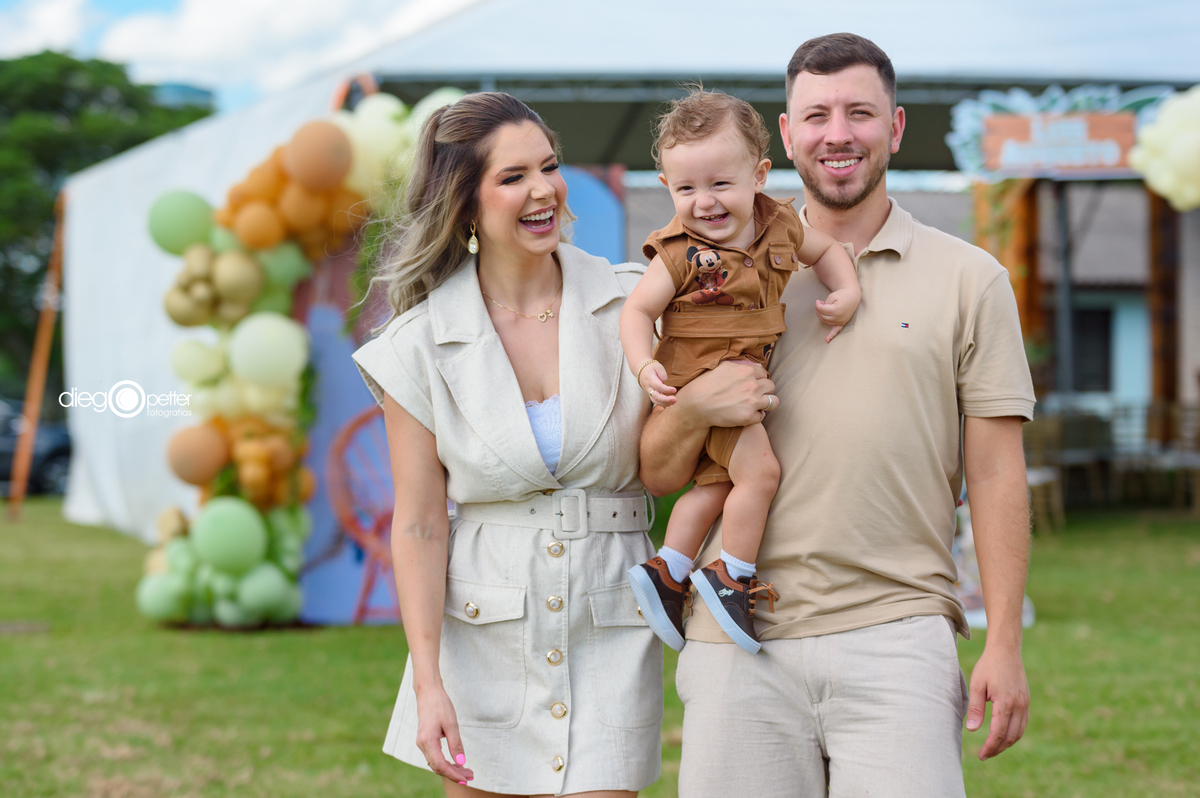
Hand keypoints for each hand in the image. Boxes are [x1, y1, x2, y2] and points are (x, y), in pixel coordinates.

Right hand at [414, 685, 474, 783]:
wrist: (428, 692)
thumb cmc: (440, 705)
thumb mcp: (451, 724)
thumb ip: (456, 744)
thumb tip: (461, 762)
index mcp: (428, 741)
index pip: (440, 765)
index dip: (453, 774)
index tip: (466, 779)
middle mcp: (422, 744)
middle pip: (437, 767)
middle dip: (454, 774)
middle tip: (470, 776)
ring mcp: (422, 743)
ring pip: (436, 763)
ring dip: (450, 769)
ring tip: (466, 771)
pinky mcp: (424, 740)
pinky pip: (434, 756)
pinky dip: (445, 762)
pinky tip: (456, 763)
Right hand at [639, 361, 676, 406]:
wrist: (642, 370)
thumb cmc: (651, 368)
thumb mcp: (657, 366)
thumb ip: (662, 374)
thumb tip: (665, 382)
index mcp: (650, 379)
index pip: (658, 386)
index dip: (666, 389)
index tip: (674, 390)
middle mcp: (648, 387)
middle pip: (656, 396)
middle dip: (665, 400)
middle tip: (675, 400)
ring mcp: (648, 392)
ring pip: (655, 401)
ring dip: (664, 403)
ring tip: (674, 402)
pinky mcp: (651, 394)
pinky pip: (655, 401)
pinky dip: (662, 403)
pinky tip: (670, 403)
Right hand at [677, 359, 775, 427]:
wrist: (696, 404)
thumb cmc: (706, 384)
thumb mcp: (723, 366)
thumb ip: (740, 365)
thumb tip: (754, 365)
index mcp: (747, 371)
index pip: (764, 373)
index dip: (758, 379)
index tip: (752, 384)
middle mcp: (752, 385)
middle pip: (771, 386)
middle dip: (764, 390)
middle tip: (754, 395)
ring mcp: (752, 402)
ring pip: (773, 402)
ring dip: (766, 403)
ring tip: (757, 405)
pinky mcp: (748, 417)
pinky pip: (761, 416)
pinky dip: (756, 416)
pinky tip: (747, 414)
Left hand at [816, 287, 860, 341]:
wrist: (852, 296)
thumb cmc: (842, 295)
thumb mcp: (832, 296)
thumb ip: (825, 304)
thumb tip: (820, 310)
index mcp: (836, 310)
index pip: (821, 310)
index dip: (817, 304)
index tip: (818, 301)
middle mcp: (839, 317)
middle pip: (822, 316)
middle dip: (819, 310)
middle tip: (820, 304)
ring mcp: (841, 321)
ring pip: (826, 321)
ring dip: (821, 316)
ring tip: (823, 309)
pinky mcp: (843, 323)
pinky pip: (837, 330)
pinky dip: (831, 335)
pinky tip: (827, 340)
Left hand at [965, 643, 1029, 759]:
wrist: (1006, 651)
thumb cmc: (988, 666)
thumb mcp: (977, 685)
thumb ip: (975, 708)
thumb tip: (972, 730)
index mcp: (1005, 703)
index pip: (998, 733)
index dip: (990, 746)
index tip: (981, 755)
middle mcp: (1019, 706)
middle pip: (1011, 737)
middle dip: (998, 748)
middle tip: (985, 754)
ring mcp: (1025, 704)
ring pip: (1019, 732)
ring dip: (1007, 743)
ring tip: (993, 748)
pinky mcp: (1027, 701)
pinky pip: (1023, 724)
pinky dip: (1014, 734)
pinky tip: (1004, 735)